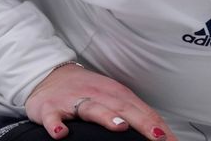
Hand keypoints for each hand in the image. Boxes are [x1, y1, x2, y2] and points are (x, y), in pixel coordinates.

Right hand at [25, 63, 175, 140]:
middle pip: (124, 108)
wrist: (50, 76)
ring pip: (93, 108)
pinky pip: (54, 118)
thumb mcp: (113, 98)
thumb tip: (161, 132)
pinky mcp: (51, 108)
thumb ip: (135, 113)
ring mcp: (74, 101)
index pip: (143, 111)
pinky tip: (62, 134)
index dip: (158, 127)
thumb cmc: (87, 90)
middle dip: (142, 122)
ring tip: (120, 127)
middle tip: (158, 137)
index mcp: (117, 94)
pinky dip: (57, 125)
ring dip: (107, 117)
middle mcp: (99, 95)